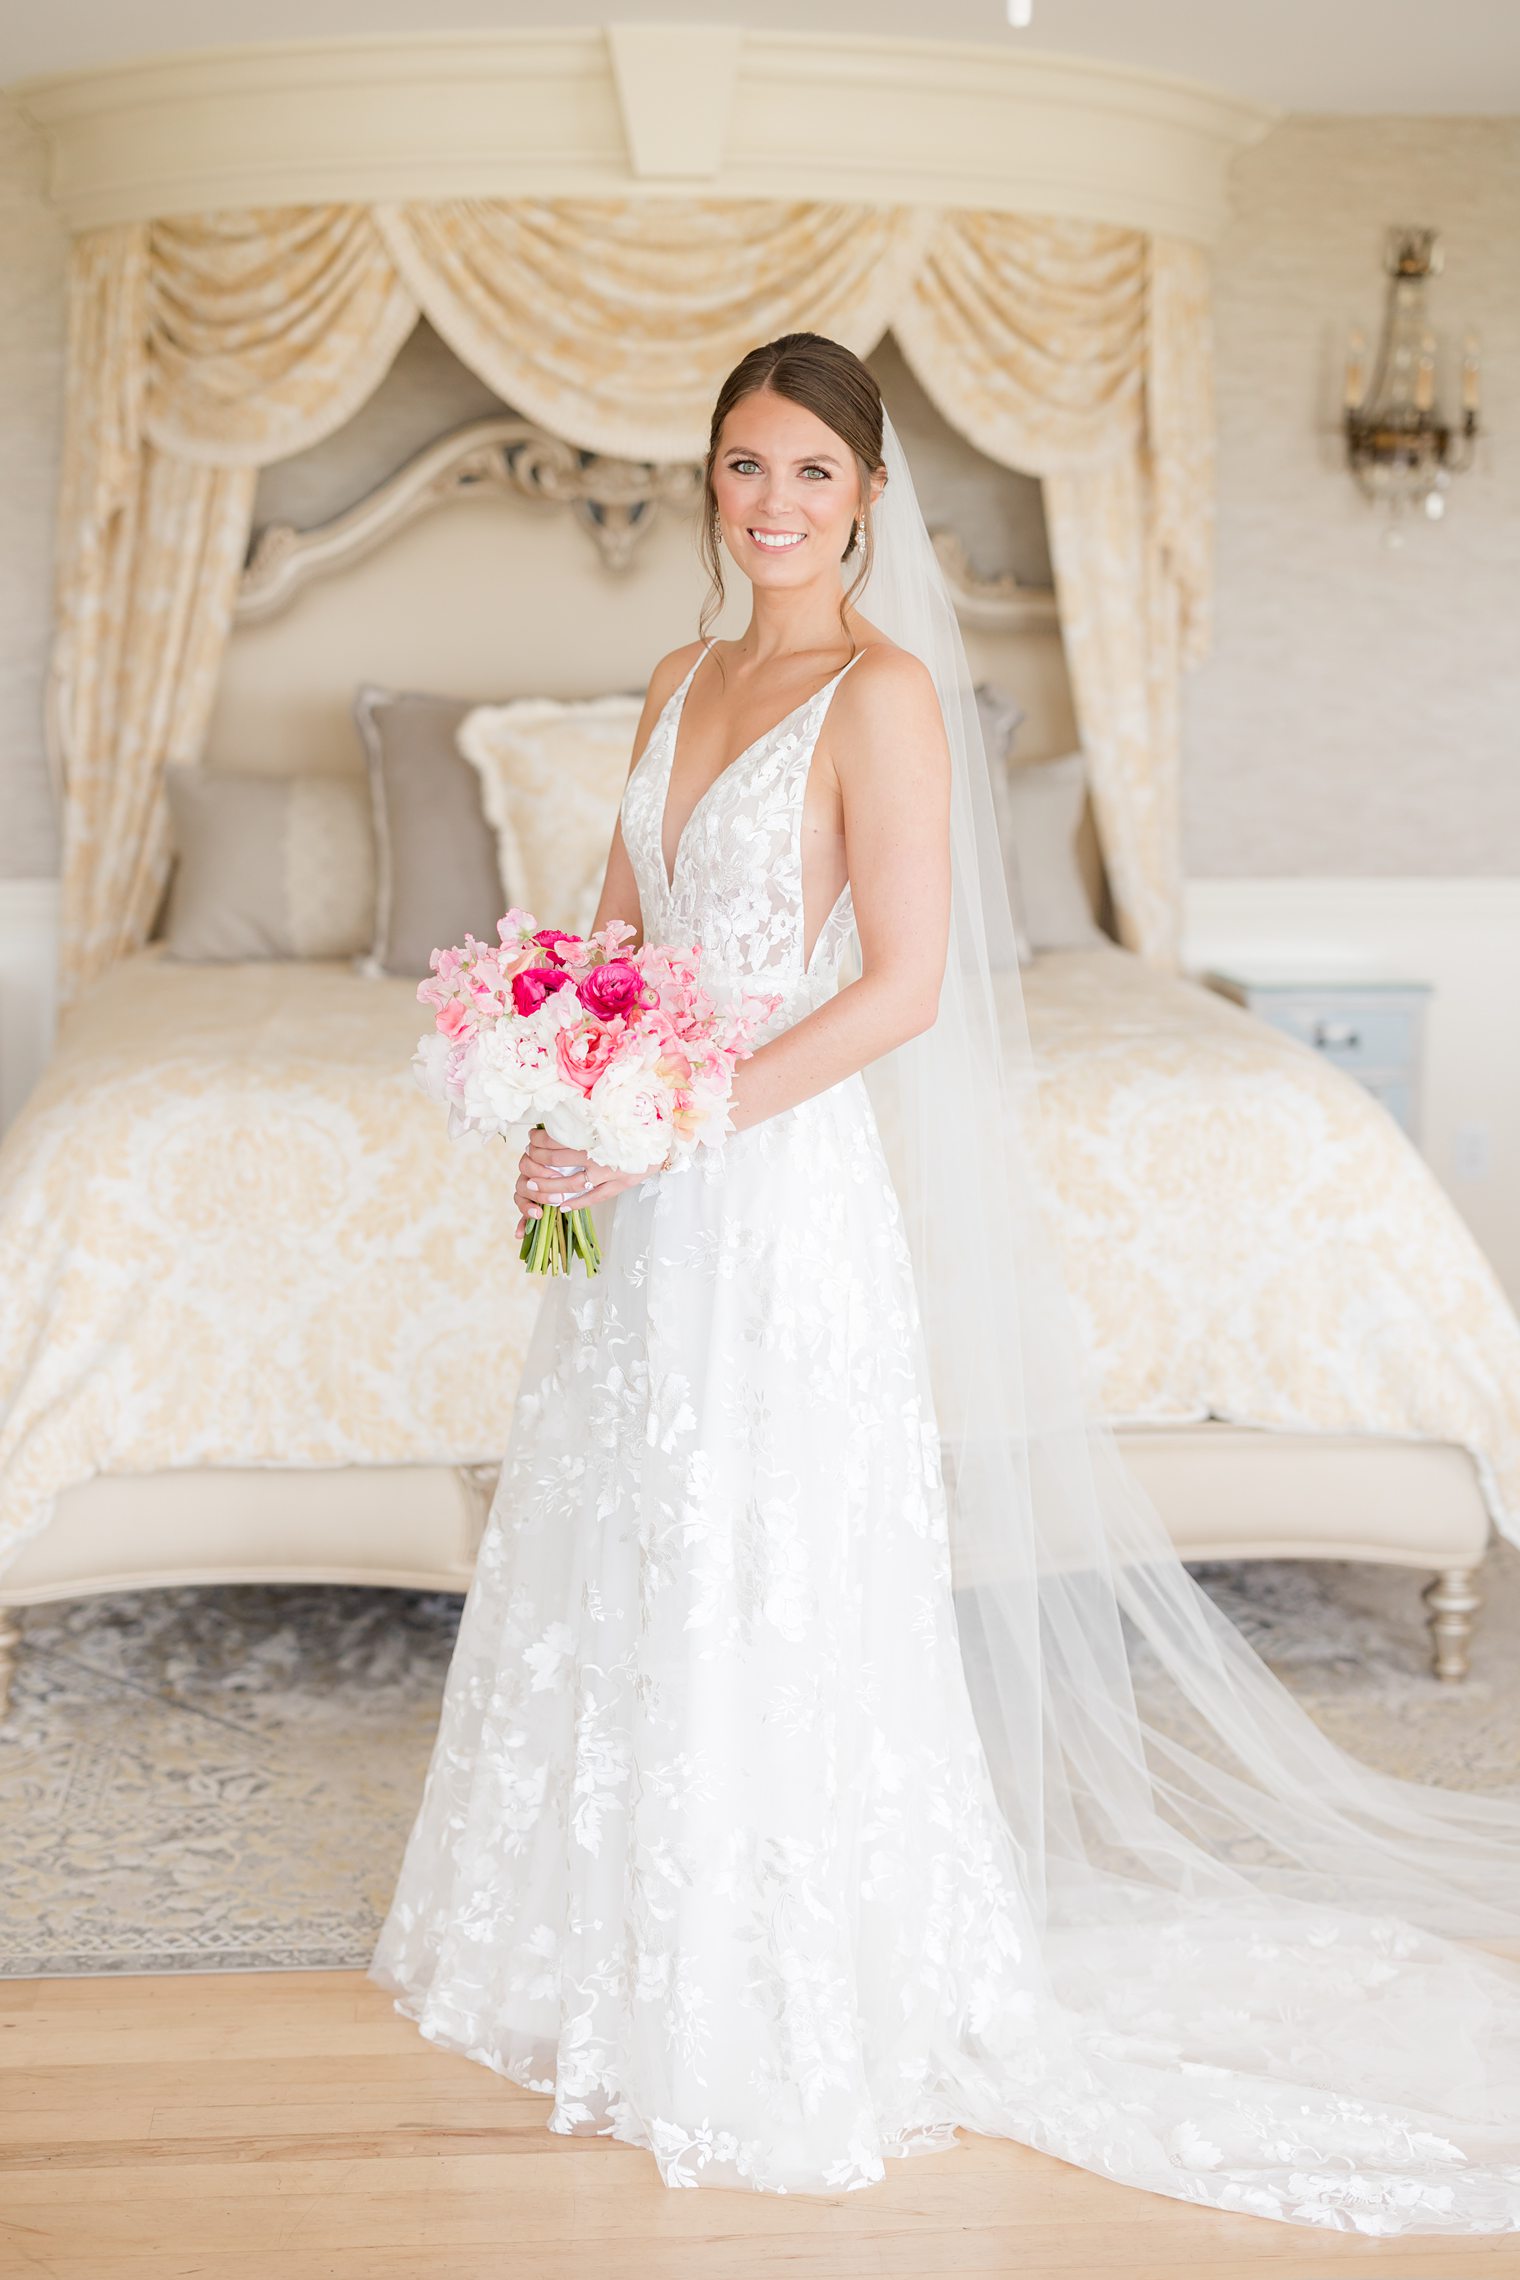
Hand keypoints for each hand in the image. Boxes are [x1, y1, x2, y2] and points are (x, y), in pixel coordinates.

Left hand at [512, 1124, 667, 1240]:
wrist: (668, 1134)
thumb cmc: (636, 1122)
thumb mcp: (611, 1113)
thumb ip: (587, 1117)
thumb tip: (561, 1115)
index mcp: (595, 1131)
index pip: (557, 1138)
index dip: (539, 1140)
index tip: (531, 1139)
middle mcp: (600, 1152)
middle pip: (558, 1161)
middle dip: (538, 1162)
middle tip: (527, 1162)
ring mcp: (610, 1171)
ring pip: (572, 1184)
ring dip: (550, 1187)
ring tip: (534, 1187)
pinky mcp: (621, 1184)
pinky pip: (595, 1198)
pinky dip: (577, 1203)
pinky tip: (563, 1206)